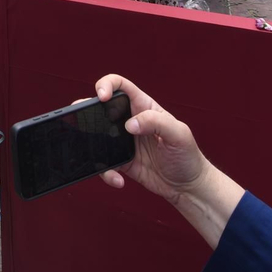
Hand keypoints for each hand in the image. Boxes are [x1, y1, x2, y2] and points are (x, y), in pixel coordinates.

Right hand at [93, 75, 210, 201]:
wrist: (188, 186)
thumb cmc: (188, 155)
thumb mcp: (179, 134)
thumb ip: (156, 122)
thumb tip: (129, 124)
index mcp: (144, 107)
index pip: (121, 86)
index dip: (107, 84)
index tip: (102, 97)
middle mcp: (130, 121)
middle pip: (101, 108)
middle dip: (86, 110)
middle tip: (83, 121)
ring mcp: (123, 142)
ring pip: (97, 135)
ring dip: (90, 144)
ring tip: (96, 155)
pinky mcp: (121, 161)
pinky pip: (104, 163)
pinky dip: (106, 172)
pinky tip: (119, 179)